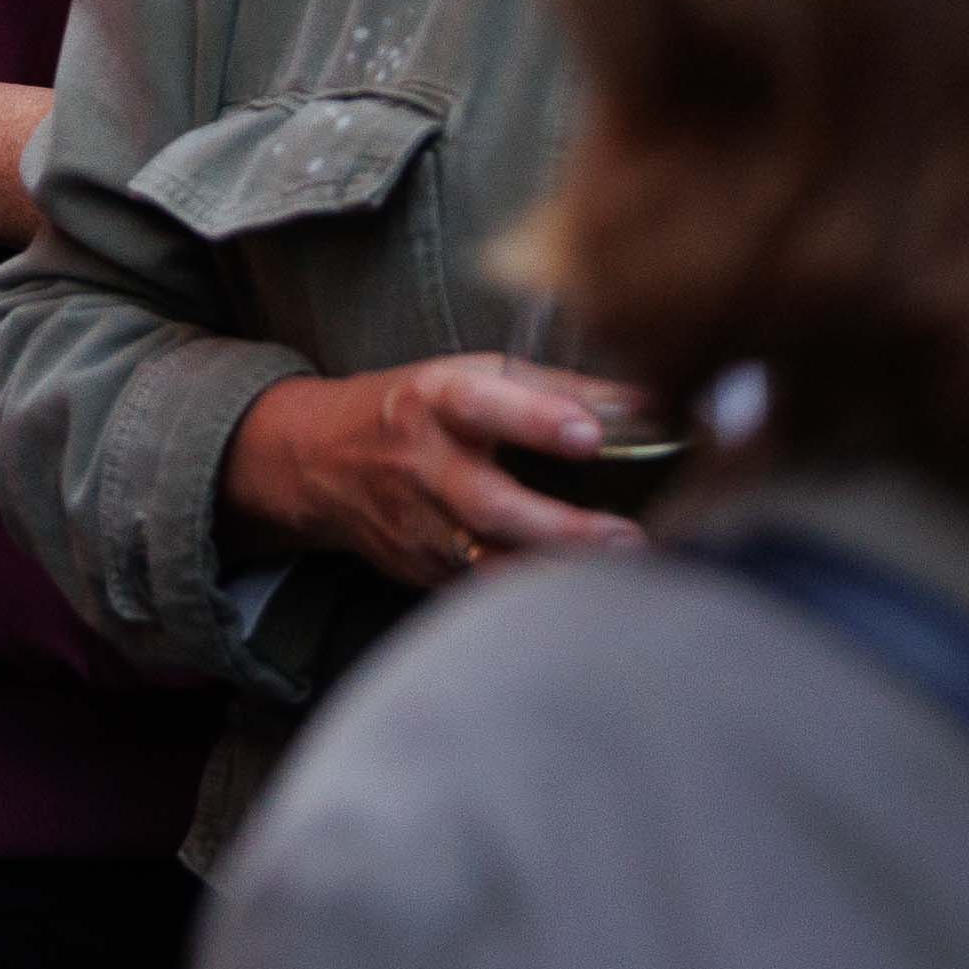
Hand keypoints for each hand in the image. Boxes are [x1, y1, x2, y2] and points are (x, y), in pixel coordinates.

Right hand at [221, 356, 646, 589]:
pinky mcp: (422, 571)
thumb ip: (559, 388)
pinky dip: (531, 593)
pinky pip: (482, 589)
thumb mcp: (472, 374)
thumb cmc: (415, 407)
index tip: (589, 435)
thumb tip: (650, 401)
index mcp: (435, 402)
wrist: (318, 461)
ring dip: (555, 571)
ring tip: (620, 574)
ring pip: (488, 562)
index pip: (482, 406)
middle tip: (627, 537)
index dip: (536, 420)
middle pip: (490, 505)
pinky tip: (580, 594)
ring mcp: (419, 528)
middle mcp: (423, 465)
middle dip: (562, 527)